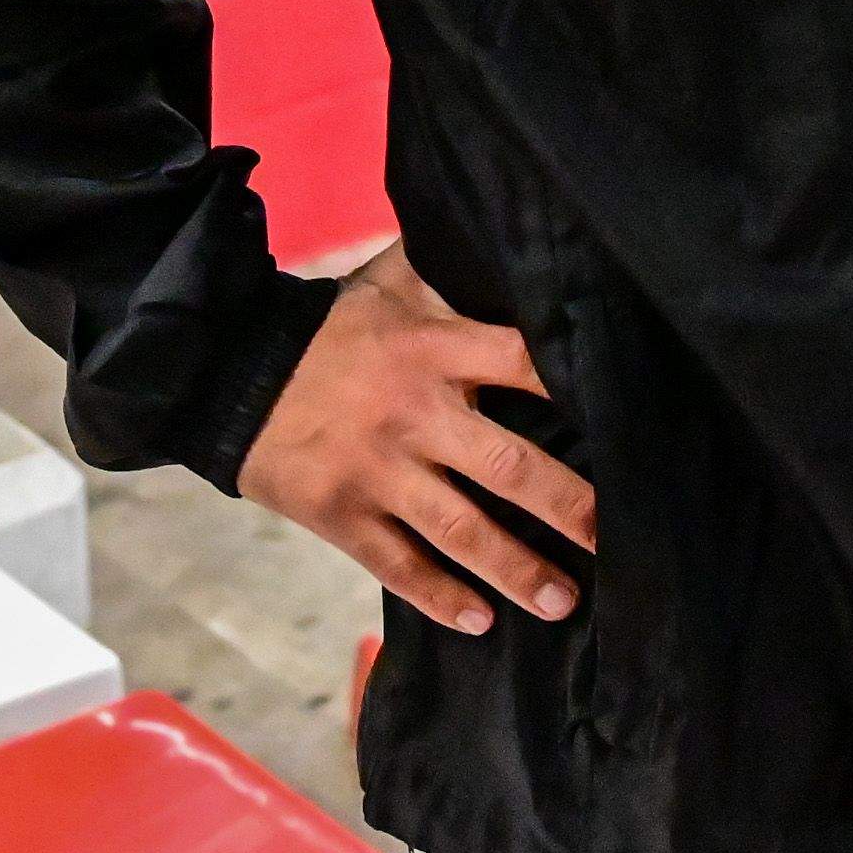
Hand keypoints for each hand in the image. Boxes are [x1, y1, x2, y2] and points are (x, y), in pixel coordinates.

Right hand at [239, 247, 596, 636]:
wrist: (224, 369)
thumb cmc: (328, 326)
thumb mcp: (390, 281)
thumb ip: (450, 267)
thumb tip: (511, 230)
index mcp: (432, 348)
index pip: (522, 365)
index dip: (575, 391)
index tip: (629, 427)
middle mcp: (413, 413)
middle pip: (506, 465)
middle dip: (567, 508)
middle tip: (614, 541)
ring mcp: (376, 470)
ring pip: (459, 530)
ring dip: (515, 570)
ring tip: (564, 603)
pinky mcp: (339, 514)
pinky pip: (398, 566)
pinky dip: (439, 597)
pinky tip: (480, 622)